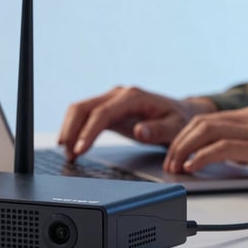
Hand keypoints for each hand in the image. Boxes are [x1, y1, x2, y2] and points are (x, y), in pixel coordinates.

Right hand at [58, 86, 216, 160]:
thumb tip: (140, 131)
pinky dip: (75, 129)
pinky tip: (72, 145)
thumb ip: (158, 130)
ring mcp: (111, 99)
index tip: (80, 149)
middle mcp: (119, 94)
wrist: (180, 112)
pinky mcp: (107, 108)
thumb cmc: (178, 120)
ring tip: (68, 152)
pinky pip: (85, 115)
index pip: (103, 112)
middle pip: (84, 107)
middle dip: (72, 129)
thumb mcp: (176, 127)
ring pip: (80, 109)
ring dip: (69, 129)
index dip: (89, 131)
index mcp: (134, 97)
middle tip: (68, 153)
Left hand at [164, 106, 247, 189]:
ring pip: (206, 130)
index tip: (176, 154)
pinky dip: (201, 156)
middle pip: (200, 122)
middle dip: (178, 142)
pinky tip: (193, 167)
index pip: (209, 119)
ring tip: (176, 167)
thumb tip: (231, 165)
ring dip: (184, 149)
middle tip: (169, 163)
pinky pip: (222, 147)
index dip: (186, 136)